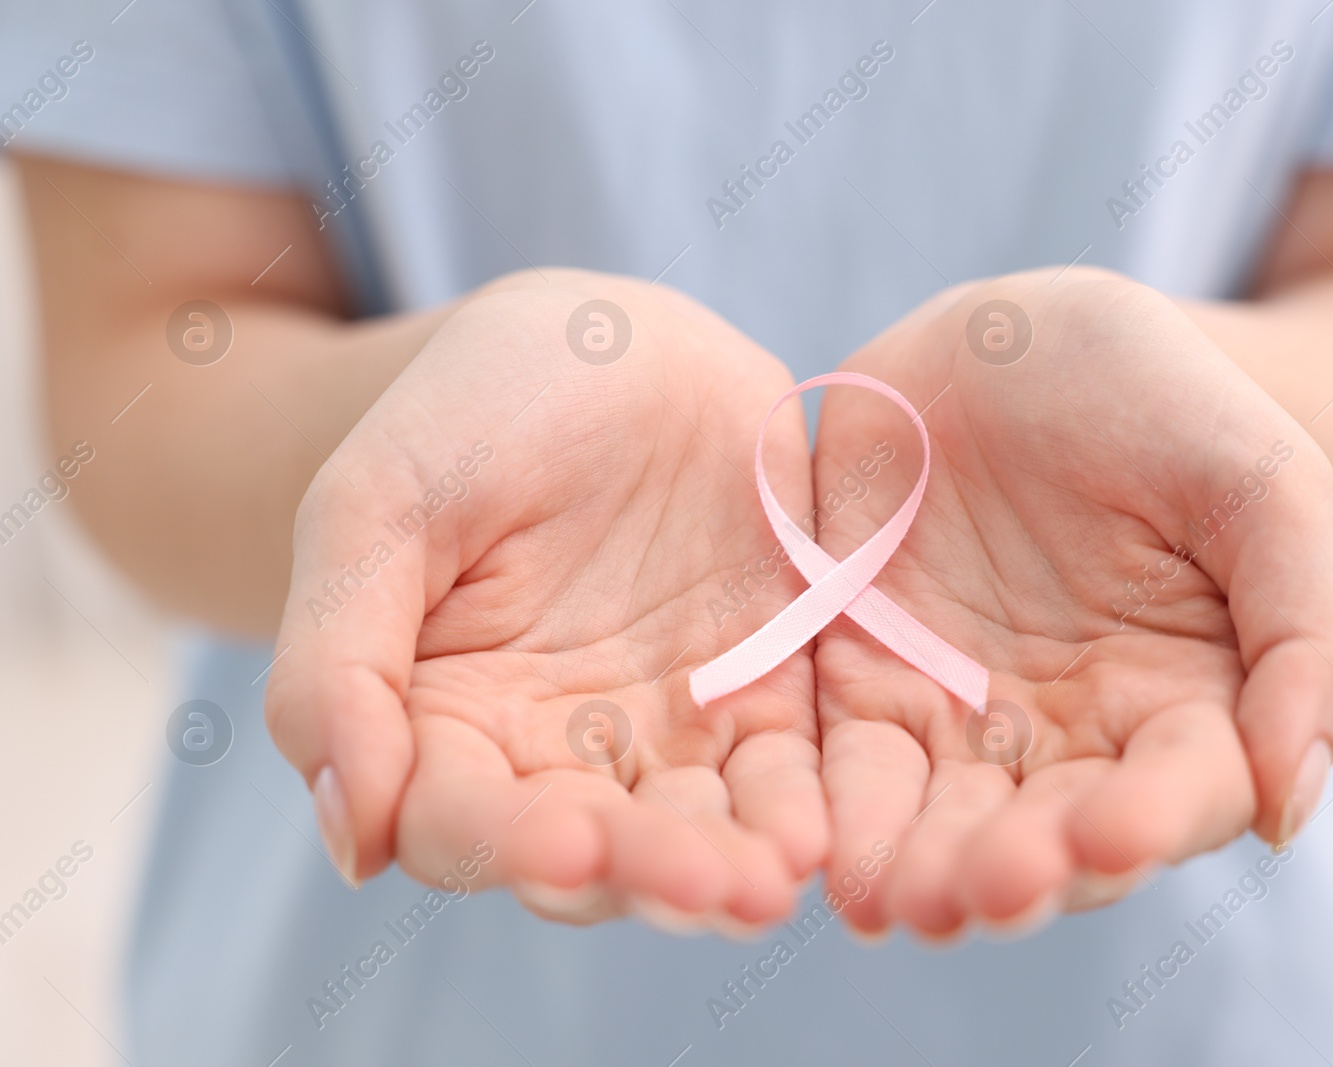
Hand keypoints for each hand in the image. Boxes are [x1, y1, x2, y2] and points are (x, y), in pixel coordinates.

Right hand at [265, 270, 826, 928]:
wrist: (605, 342)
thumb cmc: (467, 411)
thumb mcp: (375, 504)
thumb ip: (337, 661)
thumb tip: (351, 840)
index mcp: (442, 721)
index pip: (458, 823)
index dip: (505, 846)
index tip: (564, 847)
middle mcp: (554, 751)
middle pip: (592, 854)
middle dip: (647, 876)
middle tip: (708, 889)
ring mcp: (664, 731)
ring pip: (691, 833)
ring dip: (729, 871)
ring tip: (771, 885)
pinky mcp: (760, 698)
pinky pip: (781, 773)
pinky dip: (799, 810)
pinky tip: (820, 832)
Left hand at [810, 268, 1332, 936]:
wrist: (1016, 336)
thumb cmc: (1162, 399)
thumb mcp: (1263, 484)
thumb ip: (1310, 635)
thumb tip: (1291, 804)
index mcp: (1192, 701)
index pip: (1183, 791)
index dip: (1152, 820)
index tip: (1112, 835)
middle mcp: (1079, 737)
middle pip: (1053, 834)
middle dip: (1021, 870)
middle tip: (983, 892)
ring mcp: (968, 719)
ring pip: (947, 821)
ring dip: (925, 869)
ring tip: (898, 902)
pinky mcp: (869, 688)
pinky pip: (851, 766)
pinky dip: (840, 815)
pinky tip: (828, 857)